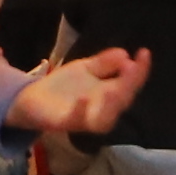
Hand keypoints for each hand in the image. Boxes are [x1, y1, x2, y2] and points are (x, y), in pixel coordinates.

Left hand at [5, 46, 150, 144]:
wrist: (31, 98)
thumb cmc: (64, 86)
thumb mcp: (86, 68)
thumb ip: (105, 62)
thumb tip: (125, 54)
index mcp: (109, 95)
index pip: (131, 84)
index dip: (140, 70)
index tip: (144, 52)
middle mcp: (101, 109)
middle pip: (122, 102)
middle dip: (129, 86)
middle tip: (132, 68)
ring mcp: (83, 118)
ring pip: (104, 120)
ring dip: (111, 106)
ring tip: (114, 89)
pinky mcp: (64, 122)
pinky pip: (75, 121)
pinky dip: (80, 111)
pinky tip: (83, 98)